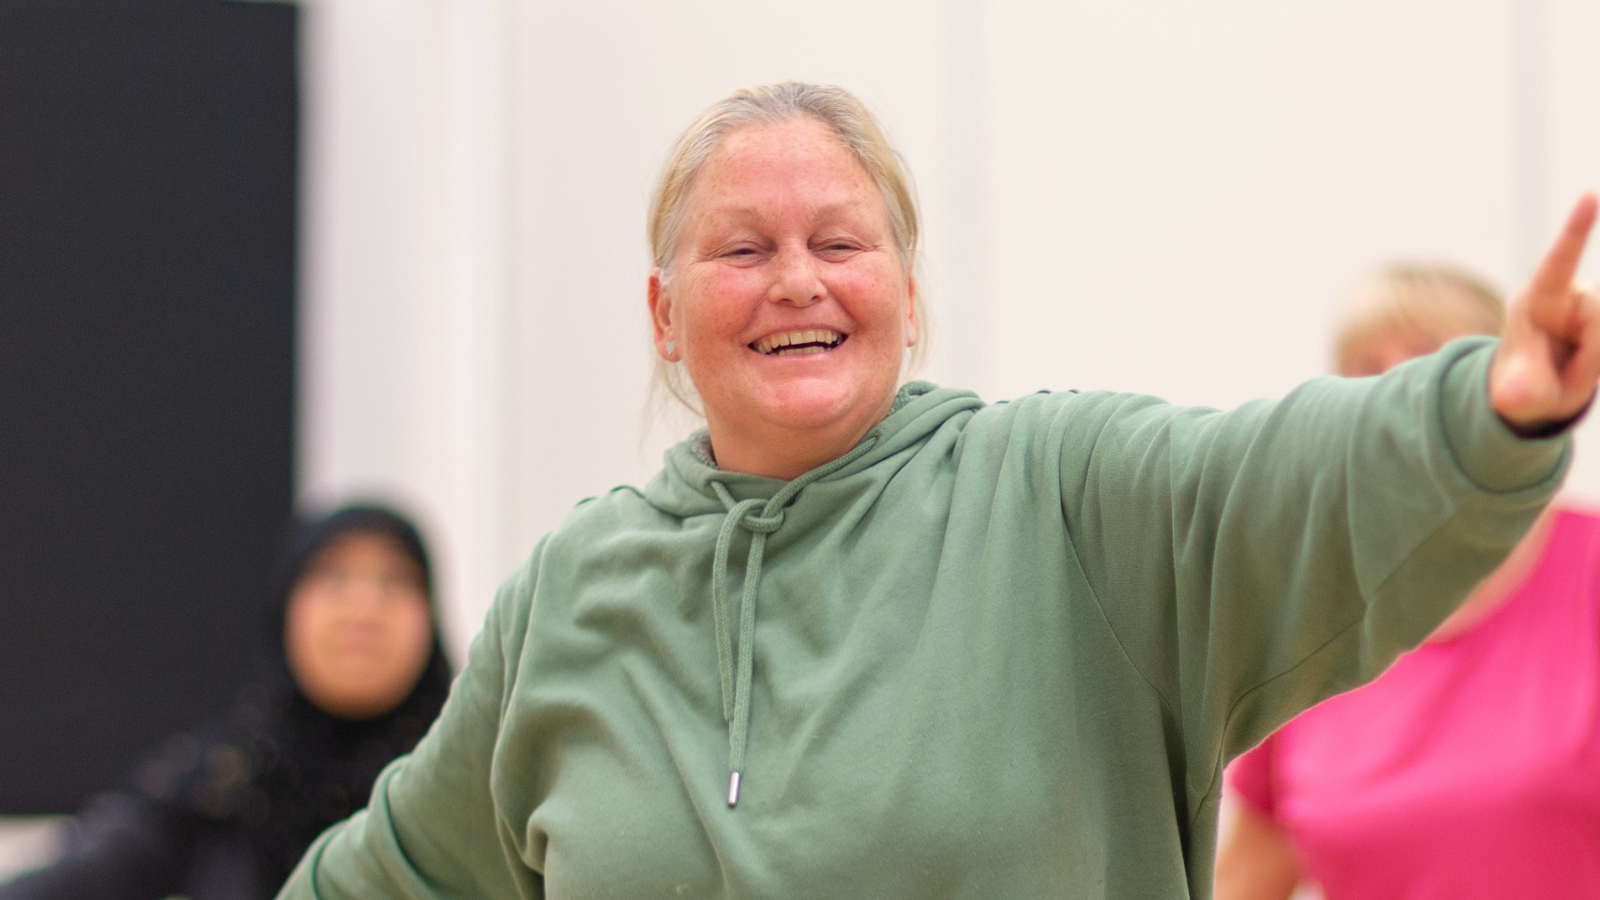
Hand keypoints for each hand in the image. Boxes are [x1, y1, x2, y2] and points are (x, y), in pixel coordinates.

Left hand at [1489, 193, 1599, 430]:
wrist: (1537, 395)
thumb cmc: (1520, 386)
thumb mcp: (1516, 394)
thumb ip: (1517, 391)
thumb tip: (1510, 400)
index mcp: (1537, 301)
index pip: (1559, 260)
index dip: (1576, 228)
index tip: (1589, 196)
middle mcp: (1570, 297)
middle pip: (1599, 313)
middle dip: (1590, 354)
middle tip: (1565, 375)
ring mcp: (1594, 308)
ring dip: (1596, 361)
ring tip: (1575, 372)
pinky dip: (1597, 359)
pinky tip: (1582, 365)